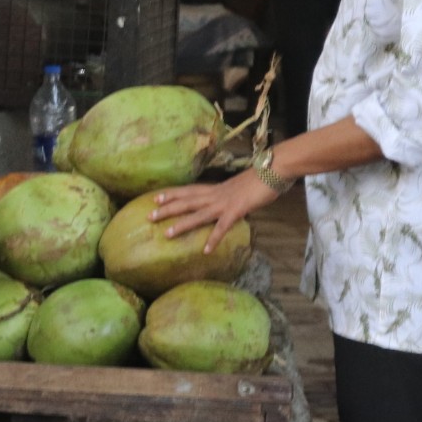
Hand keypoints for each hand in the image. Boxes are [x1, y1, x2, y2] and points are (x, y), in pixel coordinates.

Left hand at [148, 169, 281, 252]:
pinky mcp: (236, 211)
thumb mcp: (237, 188)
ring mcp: (224, 203)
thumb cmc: (257, 180)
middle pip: (186, 202)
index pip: (188, 190)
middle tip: (149, 216)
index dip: (171, 194)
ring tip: (167, 234)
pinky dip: (214, 238)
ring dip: (182, 224)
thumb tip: (224, 203)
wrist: (272, 171)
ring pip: (198, 214)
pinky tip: (206, 250)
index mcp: (214, 189)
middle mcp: (215, 195)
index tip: (154, 198)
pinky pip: (222, 227)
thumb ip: (227, 196)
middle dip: (167, 209)